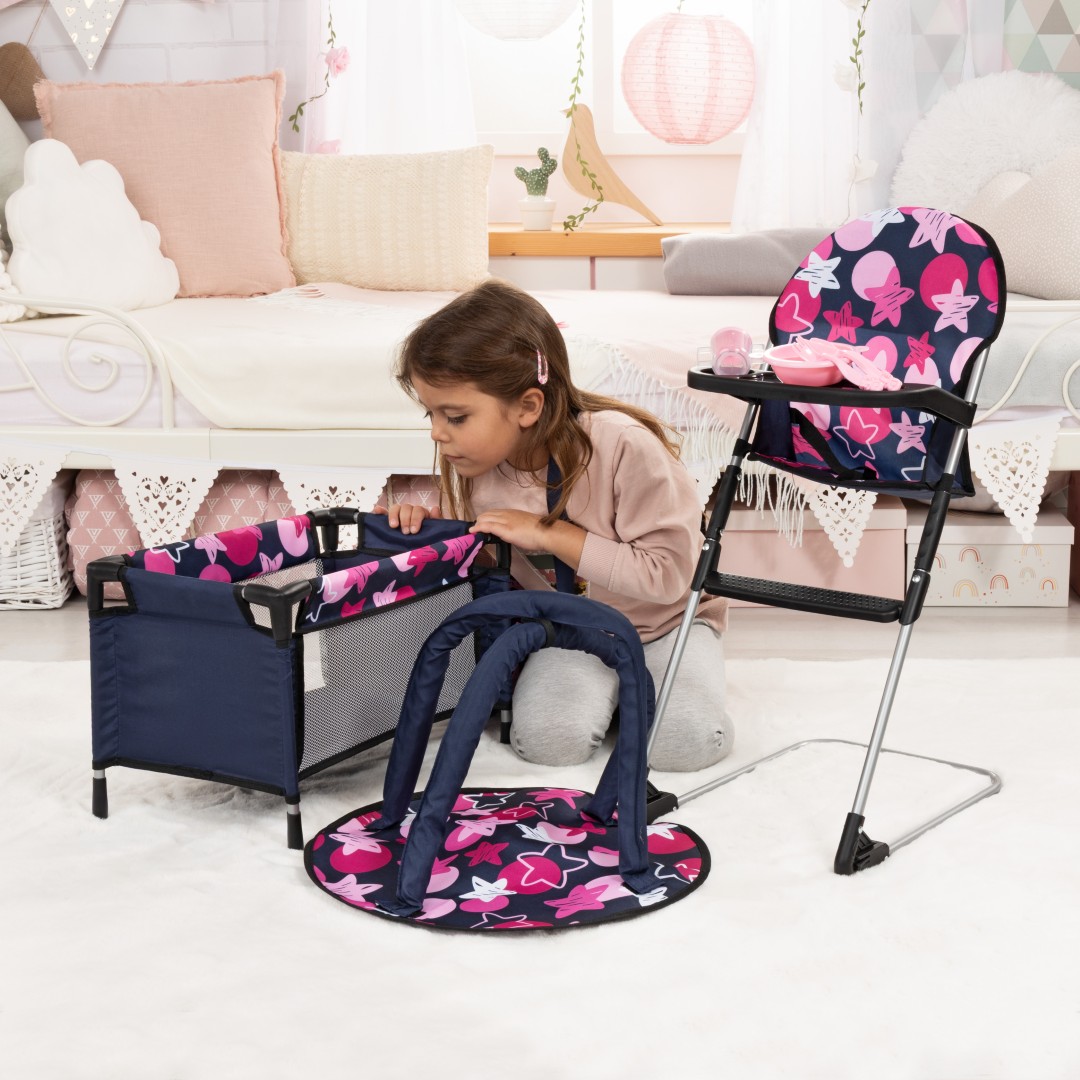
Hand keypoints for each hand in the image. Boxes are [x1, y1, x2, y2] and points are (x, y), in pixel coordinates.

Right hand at [373, 502, 441, 534]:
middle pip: (406, 507)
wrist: (421, 552)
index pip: (418, 510)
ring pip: (395, 508)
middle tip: (406, 533)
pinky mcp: (388, 521)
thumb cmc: (429, 540)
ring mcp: (398, 516)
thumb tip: (435, 508)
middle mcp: (409, 512)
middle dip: (405, 519)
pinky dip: (379, 511)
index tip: (414, 531)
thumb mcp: (435, 532)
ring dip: (393, 515)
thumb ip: (437, 521)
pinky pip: (383, 513)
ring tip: (393, 526)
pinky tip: (376, 512)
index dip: (416, 519)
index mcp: (421, 514)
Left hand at [471, 510, 585, 570]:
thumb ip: (516, 526)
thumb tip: (511, 532)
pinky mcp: (505, 529)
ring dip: (476, 525)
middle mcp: (507, 514)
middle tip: (475, 531)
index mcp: (512, 513)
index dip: (485, 519)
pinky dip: (478, 528)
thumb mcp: (525, 525)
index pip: (493, 512)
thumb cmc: (540, 531)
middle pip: (486, 514)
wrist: (546, 532)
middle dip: (478, 522)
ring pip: (485, 519)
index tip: (480, 525)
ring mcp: (505, 521)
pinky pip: (487, 526)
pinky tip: (472, 532)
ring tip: (472, 532)